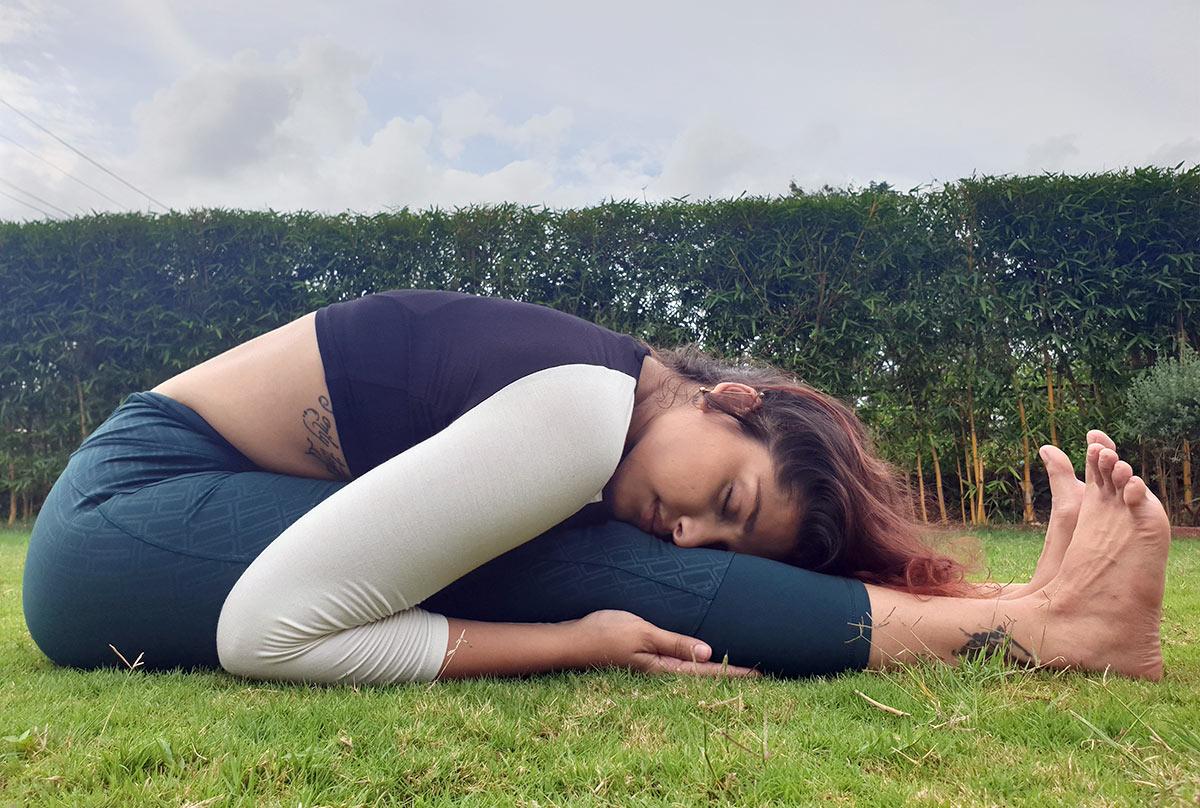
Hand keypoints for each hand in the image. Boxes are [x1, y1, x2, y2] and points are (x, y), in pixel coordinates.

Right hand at [573, 610, 758, 676]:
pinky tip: (699, 660)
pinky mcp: (643, 660)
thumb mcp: (643, 633)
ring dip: (713, 670)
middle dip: (728, 674)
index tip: (759, 674)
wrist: (571, 641)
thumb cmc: (605, 633)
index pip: (706, 670)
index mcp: (663, 667)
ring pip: (690, 671)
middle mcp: (660, 671)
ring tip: (736, 669)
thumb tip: (708, 653)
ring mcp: (651, 667)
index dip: (733, 672)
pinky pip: (676, 664)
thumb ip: (674, 644)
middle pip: (701, 675)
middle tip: (758, 674)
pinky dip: (694, 664)